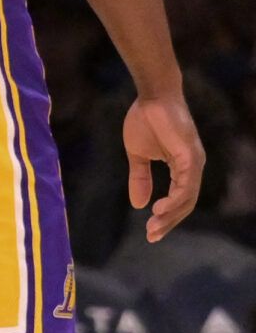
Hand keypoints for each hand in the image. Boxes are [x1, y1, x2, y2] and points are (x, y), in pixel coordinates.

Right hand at [124, 92, 203, 241]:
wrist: (151, 96)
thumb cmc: (145, 120)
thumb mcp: (138, 155)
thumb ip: (139, 178)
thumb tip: (137, 204)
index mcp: (183, 168)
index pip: (178, 200)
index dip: (165, 217)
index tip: (150, 232)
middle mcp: (193, 168)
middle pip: (185, 204)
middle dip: (168, 222)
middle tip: (151, 236)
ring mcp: (194, 163)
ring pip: (187, 199)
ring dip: (170, 216)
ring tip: (153, 226)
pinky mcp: (190, 157)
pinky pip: (186, 186)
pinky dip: (174, 200)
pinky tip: (158, 209)